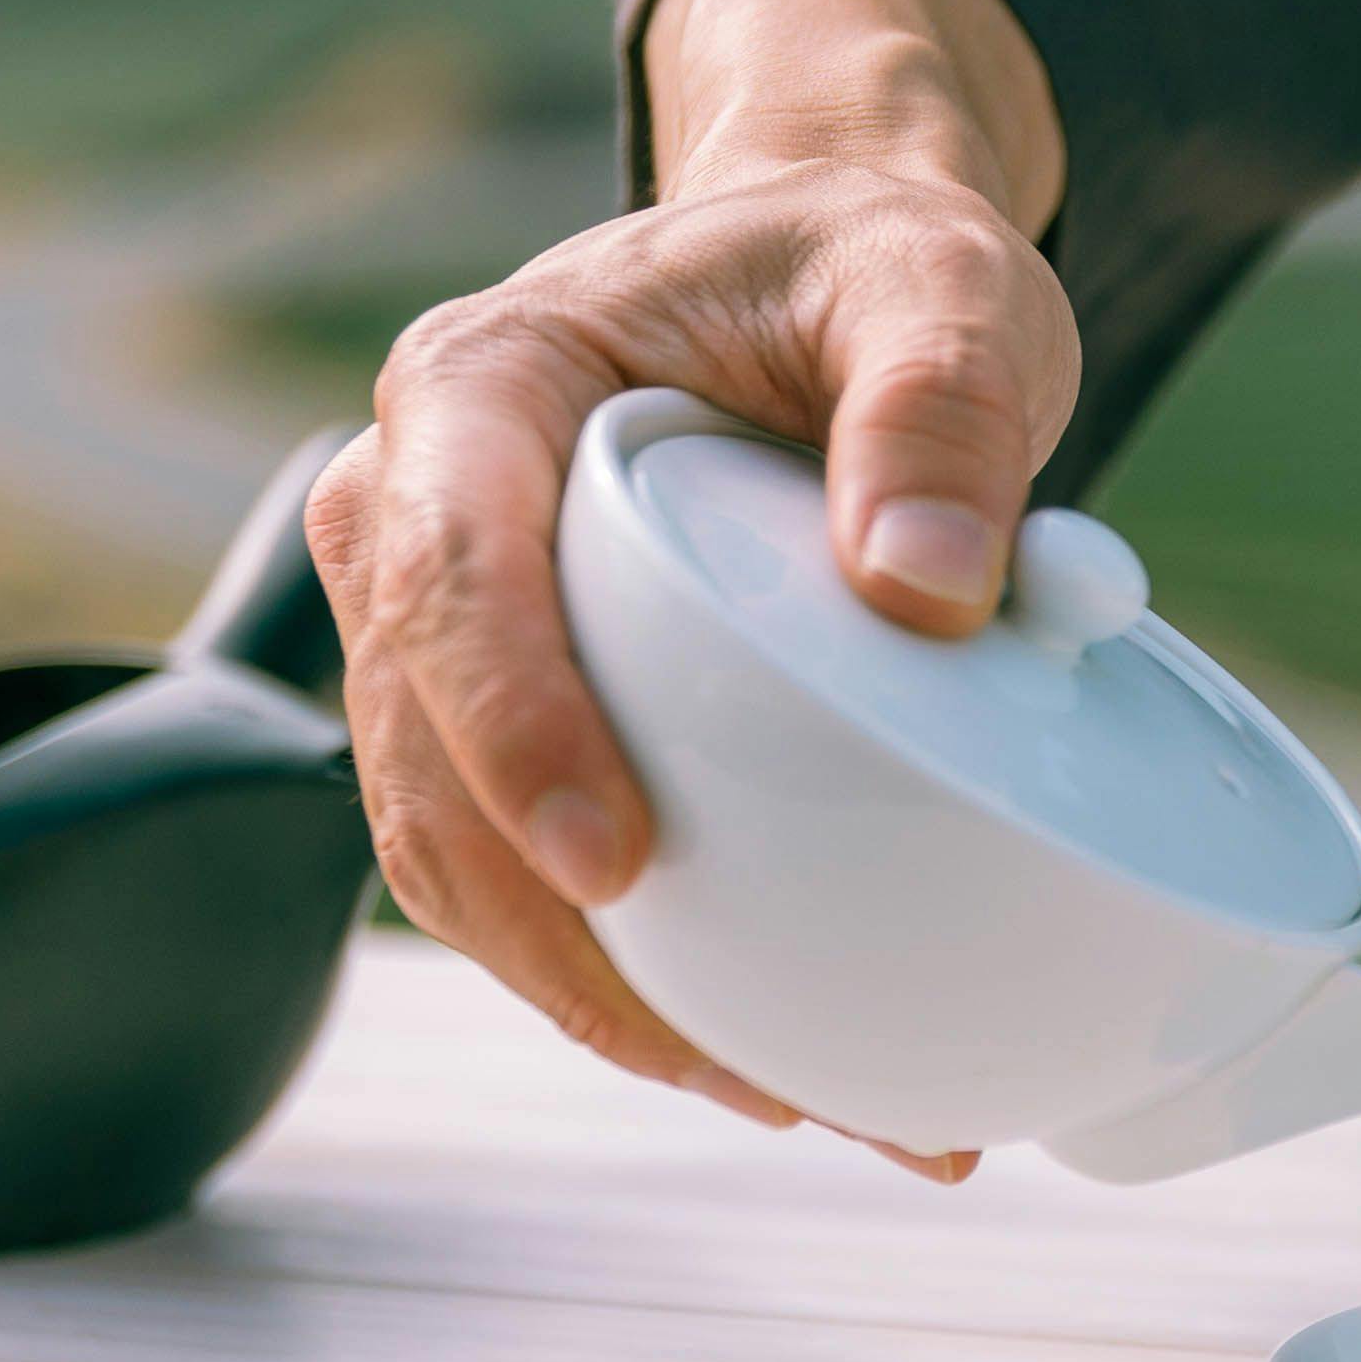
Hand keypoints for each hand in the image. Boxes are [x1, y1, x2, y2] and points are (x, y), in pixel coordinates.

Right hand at [307, 0, 1075, 1170]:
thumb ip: (941, 409)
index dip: (510, 725)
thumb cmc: (866, 269)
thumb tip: (931, 596)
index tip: (618, 857)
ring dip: (589, 993)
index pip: (448, 568)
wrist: (832, 269)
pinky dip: (623, 980)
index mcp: (482, 386)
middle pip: (424, 751)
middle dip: (553, 927)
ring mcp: (445, 629)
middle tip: (727, 1053)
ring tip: (773, 1093)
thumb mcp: (940, 288)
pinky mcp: (511, 717)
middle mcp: (419, 508)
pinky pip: (522, 872)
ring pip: (453, 849)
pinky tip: (761, 1062)